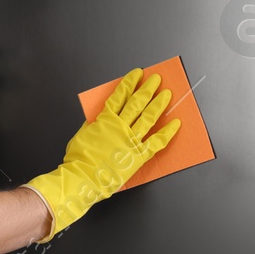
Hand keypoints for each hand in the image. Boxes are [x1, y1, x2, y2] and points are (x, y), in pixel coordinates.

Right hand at [23, 68, 180, 241]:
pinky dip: (168, 132)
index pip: (119, 96)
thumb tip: (96, 117)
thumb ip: (91, 125)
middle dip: (147, 89)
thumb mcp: (80, 136)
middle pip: (137, 103)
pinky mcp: (139, 155)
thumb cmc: (78, 161)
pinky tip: (176, 123)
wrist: (82, 179)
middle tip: (156, 79)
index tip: (137, 74)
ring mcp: (131, 140)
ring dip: (159, 104)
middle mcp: (120, 127)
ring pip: (148, 117)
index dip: (129, 83)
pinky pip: (157, 142)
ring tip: (167, 94)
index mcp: (104, 121)